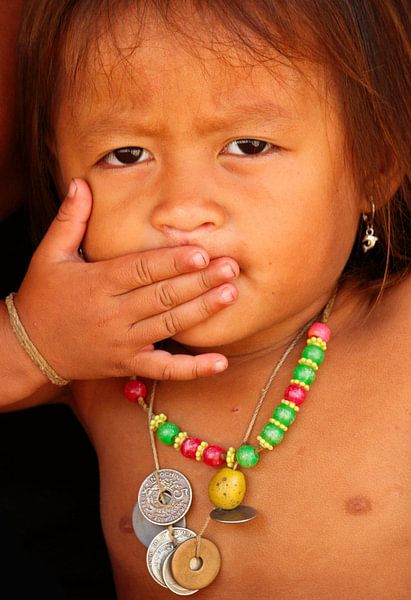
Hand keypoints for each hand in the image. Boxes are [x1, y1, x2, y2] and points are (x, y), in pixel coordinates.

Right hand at [14, 179, 238, 381]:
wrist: (30, 348)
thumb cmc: (42, 297)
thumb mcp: (48, 254)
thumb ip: (69, 219)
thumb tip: (79, 182)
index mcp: (98, 283)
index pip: (141, 270)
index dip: (172, 262)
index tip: (202, 252)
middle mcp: (113, 314)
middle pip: (162, 296)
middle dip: (199, 282)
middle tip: (230, 268)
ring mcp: (123, 342)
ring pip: (169, 326)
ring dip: (202, 311)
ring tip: (231, 294)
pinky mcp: (128, 364)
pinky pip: (164, 369)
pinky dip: (192, 369)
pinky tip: (219, 363)